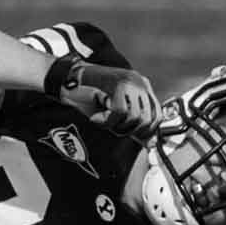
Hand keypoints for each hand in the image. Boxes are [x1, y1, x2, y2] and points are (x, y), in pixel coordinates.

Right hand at [45, 58, 160, 138]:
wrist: (68, 80)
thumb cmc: (89, 96)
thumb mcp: (115, 108)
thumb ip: (133, 121)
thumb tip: (149, 143)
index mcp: (141, 86)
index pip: (157, 114)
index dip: (148, 131)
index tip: (138, 139)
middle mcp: (140, 82)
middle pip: (148, 119)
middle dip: (131, 131)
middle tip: (112, 128)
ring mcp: (131, 82)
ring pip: (135, 118)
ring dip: (116, 126)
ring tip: (102, 121)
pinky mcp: (119, 85)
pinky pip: (120, 113)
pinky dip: (107, 121)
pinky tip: (96, 117)